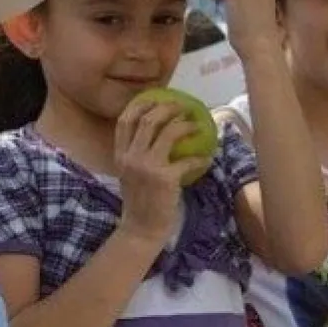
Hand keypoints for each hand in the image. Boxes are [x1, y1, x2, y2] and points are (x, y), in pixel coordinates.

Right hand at [113, 99, 204, 244]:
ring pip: (167, 132)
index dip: (140, 105)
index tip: (154, 98)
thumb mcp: (129, 174)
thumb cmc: (139, 201)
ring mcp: (147, 166)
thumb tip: (156, 136)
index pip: (124, 121)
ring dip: (185, 125)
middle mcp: (131, 156)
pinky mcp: (165, 178)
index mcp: (120, 155)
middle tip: (183, 107)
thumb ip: (136, 155)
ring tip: (196, 124)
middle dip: (168, 108)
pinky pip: (187, 160)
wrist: (141, 228)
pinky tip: (208, 158)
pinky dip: (200, 157)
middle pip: (147, 120)